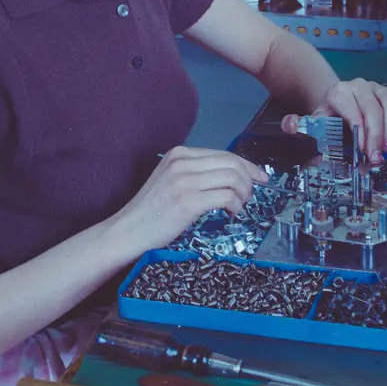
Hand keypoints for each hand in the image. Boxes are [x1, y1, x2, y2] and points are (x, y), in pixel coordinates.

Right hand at [111, 146, 268, 255]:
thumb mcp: (171, 180)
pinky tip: (232, 213)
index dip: (247, 166)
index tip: (259, 177)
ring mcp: (185, 180)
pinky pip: (227, 196)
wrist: (127, 231)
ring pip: (233, 178)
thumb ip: (195, 173)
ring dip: (244, 194)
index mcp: (180, 154)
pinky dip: (236, 205)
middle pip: (232, 162)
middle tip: (250, 196)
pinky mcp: (188, 200)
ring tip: (239, 206)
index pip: (224, 153)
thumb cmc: (150, 211)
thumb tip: (231, 176)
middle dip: (249, 179)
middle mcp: (183, 162)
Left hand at [281, 80, 386, 164]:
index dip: (361, 132)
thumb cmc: (329, 116)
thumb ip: (300, 125)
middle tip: (376, 156)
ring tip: (386, 146)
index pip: (353, 110)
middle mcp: (358, 86)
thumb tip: (290, 125)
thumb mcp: (314, 121)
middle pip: (373, 108)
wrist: (337, 100)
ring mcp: (375, 87)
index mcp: (338, 92)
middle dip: (376, 135)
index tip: (363, 151)